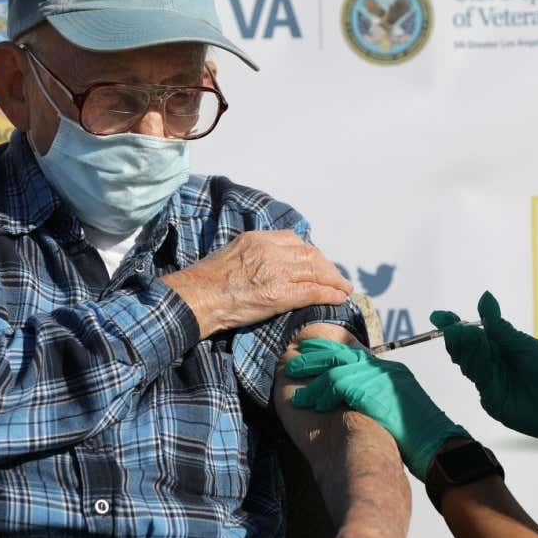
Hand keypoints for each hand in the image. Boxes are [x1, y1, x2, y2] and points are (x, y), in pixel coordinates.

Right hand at [162, 230, 351, 337]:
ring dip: (334, 280)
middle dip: (326, 267)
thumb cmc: (204, 282)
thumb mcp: (230, 255)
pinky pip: (312, 291)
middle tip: (336, 279)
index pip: (294, 240)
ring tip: (343, 289)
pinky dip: (329, 294)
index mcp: (256, 238)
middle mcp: (269, 250)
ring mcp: (275, 271)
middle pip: (309, 254)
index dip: (310, 253)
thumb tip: (266, 266)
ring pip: (315, 271)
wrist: (194, 298)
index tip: (317, 264)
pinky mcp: (278, 294)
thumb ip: (252, 255)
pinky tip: (339, 298)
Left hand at [285, 338, 469, 479]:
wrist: (437, 446)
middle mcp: (385, 369)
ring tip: (299, 394)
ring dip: (314, 383)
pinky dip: (323, 394)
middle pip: (341, 354)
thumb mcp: (399, 407)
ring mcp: (380, 379)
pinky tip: (313, 405)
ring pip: (335, 370)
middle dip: (314, 359)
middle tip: (293, 364)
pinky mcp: (373, 391)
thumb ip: (378, 396)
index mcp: (391, 371)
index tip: (310, 351)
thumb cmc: (420, 436)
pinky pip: (338, 385)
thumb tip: (356, 400)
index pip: (353, 352)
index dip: (329, 350)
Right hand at [430, 291, 537, 449]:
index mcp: (496, 347)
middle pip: (463, 349)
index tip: (437, 316)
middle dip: (455, 336)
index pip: (469, 335)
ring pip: (468, 362)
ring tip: (462, 333)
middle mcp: (489, 363)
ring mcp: (488, 381)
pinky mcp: (490, 398)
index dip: (452, 325)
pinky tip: (474, 351)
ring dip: (464, 347)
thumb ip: (498, 325)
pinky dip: (474, 363)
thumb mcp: (521, 342)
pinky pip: (478, 377)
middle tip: (452, 326)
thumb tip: (484, 296)